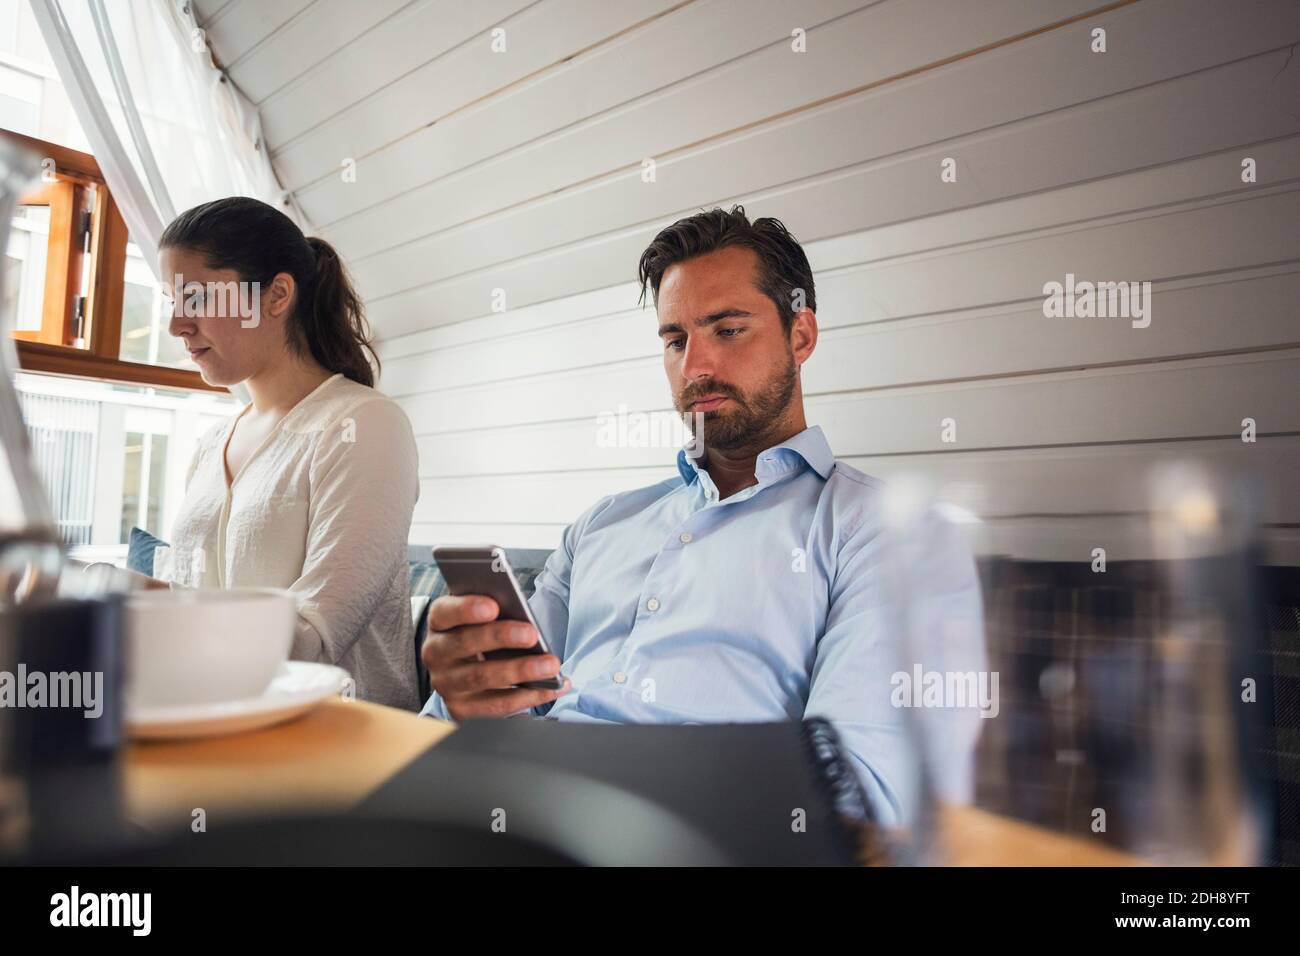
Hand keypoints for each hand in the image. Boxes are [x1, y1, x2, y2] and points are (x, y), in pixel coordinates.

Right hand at [421, 594, 570, 719]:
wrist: (464, 672)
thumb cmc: (482, 634)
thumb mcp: (481, 619)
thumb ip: (495, 613)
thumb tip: (524, 619)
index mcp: (440, 623)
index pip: (444, 612)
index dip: (466, 609)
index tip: (493, 606)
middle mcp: (436, 653)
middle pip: (464, 643)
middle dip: (500, 637)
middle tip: (532, 634)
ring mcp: (446, 684)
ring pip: (482, 677)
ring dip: (520, 670)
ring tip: (551, 665)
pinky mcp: (461, 709)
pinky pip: (497, 705)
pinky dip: (529, 696)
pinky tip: (553, 686)